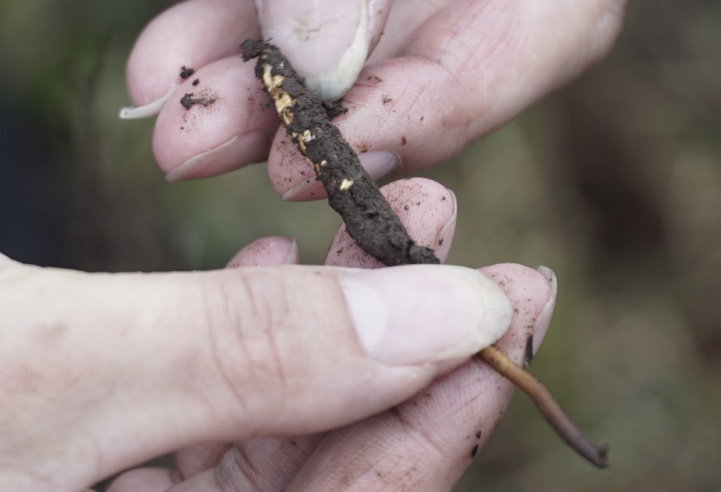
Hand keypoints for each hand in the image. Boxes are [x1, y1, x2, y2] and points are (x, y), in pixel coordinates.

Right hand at [0, 179, 556, 491]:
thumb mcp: (55, 372)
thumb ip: (259, 358)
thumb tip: (453, 317)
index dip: (452, 405)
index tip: (515, 303)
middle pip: (341, 461)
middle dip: (414, 348)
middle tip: (476, 252)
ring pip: (293, 416)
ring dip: (349, 317)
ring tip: (402, 225)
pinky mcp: (116, 444)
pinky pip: (227, 396)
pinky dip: (268, 327)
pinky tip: (288, 260)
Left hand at [121, 0, 625, 190]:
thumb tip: (314, 72)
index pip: (490, 64)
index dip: (402, 123)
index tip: (312, 164)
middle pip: (392, 80)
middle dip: (289, 123)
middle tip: (199, 152)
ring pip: (330, 61)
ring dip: (242, 95)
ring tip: (171, 131)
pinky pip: (287, 18)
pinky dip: (223, 39)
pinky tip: (163, 66)